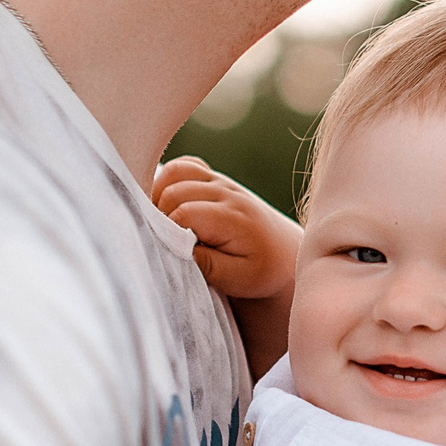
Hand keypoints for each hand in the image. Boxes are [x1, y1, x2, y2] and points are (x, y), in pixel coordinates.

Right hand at [152, 158, 298, 300]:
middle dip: (161, 216)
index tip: (173, 251)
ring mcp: (221, 182)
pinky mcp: (216, 179)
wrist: (285, 252)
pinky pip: (185, 166)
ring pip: (175, 172)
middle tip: (168, 241)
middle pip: (173, 192)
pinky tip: (172, 206)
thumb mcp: (239, 279)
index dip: (168, 233)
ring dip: (160, 196)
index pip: (182, 214)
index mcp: (231, 217)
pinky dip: (170, 180)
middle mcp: (225, 193)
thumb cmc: (261, 269)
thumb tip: (177, 249)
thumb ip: (208, 266)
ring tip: (166, 223)